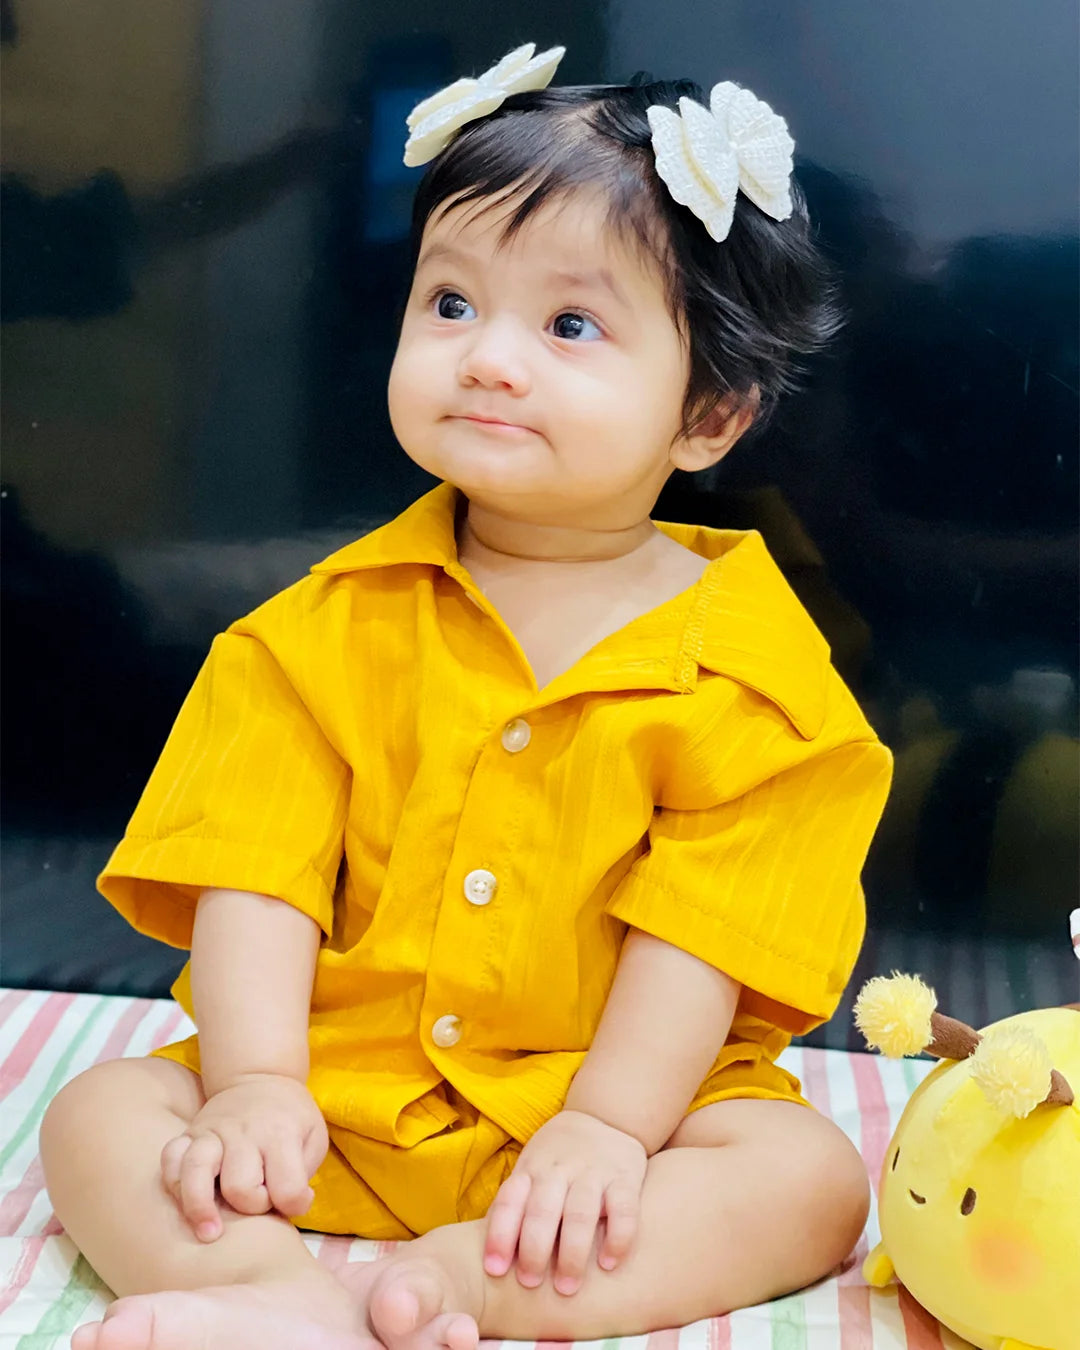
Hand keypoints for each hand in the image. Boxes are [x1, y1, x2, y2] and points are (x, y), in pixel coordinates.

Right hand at [160, 1072, 327, 1241]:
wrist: (260, 1078)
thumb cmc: (290, 1116)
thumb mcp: (313, 1136)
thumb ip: (304, 1171)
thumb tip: (290, 1205)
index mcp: (280, 1134)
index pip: (287, 1187)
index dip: (292, 1205)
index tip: (293, 1202)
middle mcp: (244, 1132)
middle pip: (239, 1187)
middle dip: (251, 1207)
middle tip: (258, 1201)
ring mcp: (212, 1131)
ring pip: (196, 1171)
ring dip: (199, 1208)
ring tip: (209, 1233)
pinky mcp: (190, 1132)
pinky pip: (170, 1157)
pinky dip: (173, 1181)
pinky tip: (184, 1200)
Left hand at [482, 1109, 646, 1295]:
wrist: (605, 1117)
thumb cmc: (558, 1158)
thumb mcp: (530, 1169)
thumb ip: (515, 1204)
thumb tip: (490, 1252)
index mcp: (531, 1169)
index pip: (510, 1200)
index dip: (499, 1234)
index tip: (494, 1269)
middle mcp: (559, 1170)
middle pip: (542, 1210)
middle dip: (534, 1250)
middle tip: (530, 1284)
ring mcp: (594, 1172)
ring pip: (581, 1213)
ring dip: (572, 1253)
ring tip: (567, 1287)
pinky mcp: (625, 1177)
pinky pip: (624, 1209)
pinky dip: (618, 1238)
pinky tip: (609, 1264)